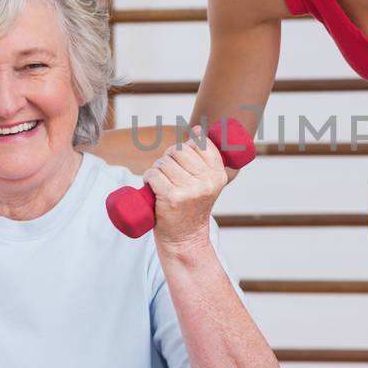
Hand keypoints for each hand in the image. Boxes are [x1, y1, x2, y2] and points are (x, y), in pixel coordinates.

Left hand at [148, 126, 227, 248]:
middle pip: (179, 151)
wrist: (185, 238)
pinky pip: (154, 175)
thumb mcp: (206, 182)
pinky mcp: (171, 197)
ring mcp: (189, 190)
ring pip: (164, 162)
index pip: (200, 144)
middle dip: (168, 157)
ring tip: (161, 182)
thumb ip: (205, 157)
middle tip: (168, 173)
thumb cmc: (192, 207)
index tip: (183, 160)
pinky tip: (151, 186)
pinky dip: (148, 178)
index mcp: (218, 175)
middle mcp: (207, 182)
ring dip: (157, 169)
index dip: (187, 147)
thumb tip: (198, 129)